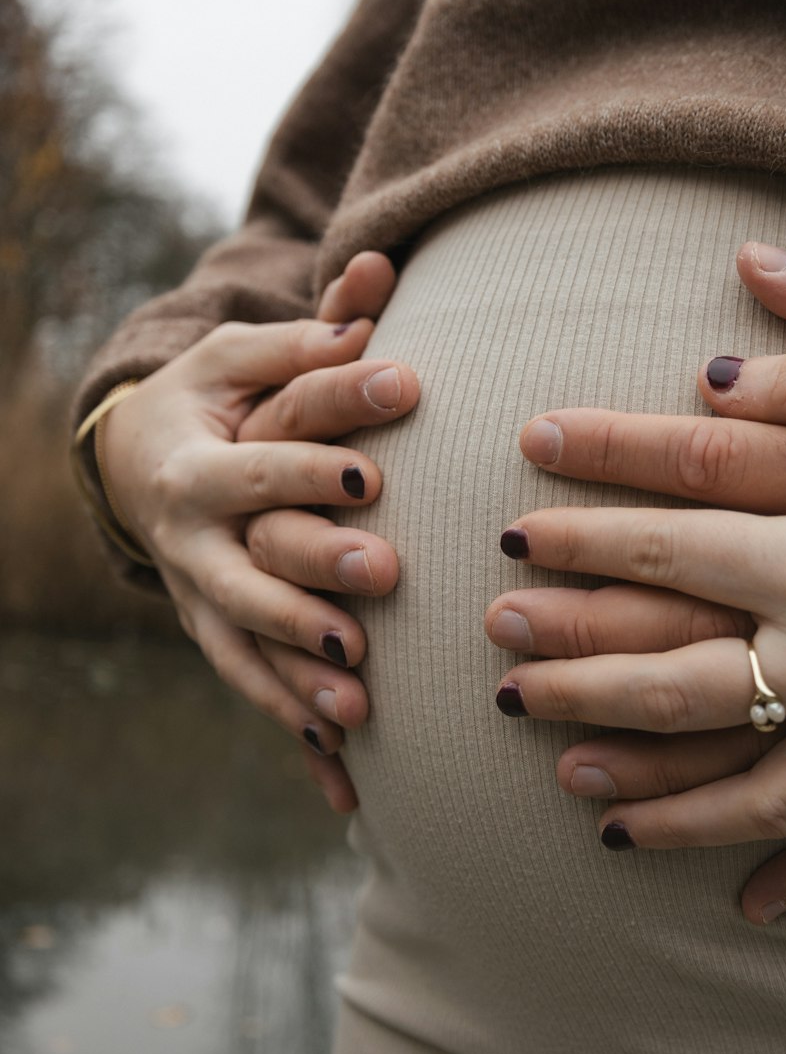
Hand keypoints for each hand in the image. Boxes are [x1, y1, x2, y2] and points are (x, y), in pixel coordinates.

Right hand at [101, 251, 415, 812]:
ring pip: (246, 648)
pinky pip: (253, 690)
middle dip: (311, 577)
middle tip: (382, 578)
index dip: (314, 464)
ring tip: (361, 709)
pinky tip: (348, 780)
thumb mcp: (240, 357)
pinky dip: (295, 731)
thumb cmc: (207, 400)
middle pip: (249, 566)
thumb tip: (381, 273)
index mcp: (199, 465)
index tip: (376, 470)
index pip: (262, 464)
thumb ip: (313, 331)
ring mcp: (200, 599)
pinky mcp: (216, 637)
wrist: (135, 465)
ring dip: (299, 679)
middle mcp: (192, 542)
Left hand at [487, 246, 785, 931]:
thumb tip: (734, 307)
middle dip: (578, 677)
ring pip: (753, 792)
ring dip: (663, 802)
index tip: (509, 526)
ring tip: (584, 807)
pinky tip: (771, 912)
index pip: (667, 543)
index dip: (581, 531)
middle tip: (501, 677)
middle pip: (675, 681)